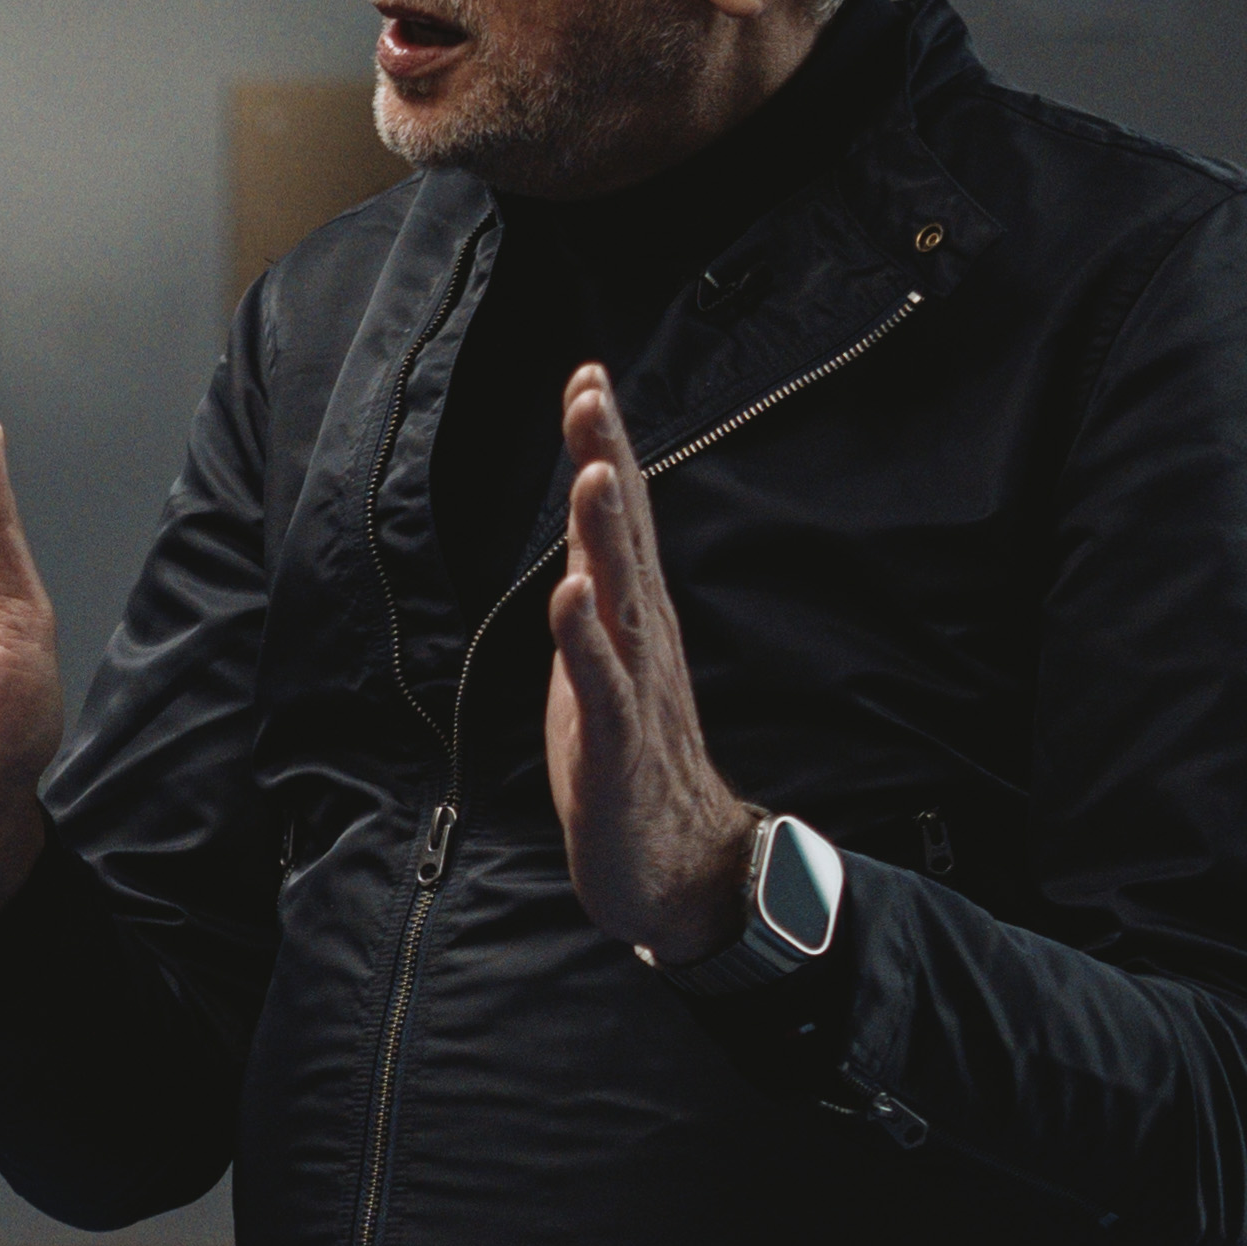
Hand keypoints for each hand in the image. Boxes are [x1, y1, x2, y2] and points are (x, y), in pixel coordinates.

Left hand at [544, 363, 761, 960]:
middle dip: (609, 460)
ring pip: (621, 600)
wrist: (675, 868)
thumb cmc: (630, 762)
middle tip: (592, 389)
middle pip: (627, 538)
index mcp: (635, 620)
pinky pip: (604, 687)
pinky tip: (571, 595)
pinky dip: (587, 641)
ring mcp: (635, 691)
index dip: (604, 447)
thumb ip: (596, 588)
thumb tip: (587, 518)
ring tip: (593, 470)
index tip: (588, 377)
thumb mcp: (601, 660)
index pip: (621, 520)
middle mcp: (644, 641)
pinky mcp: (618, 748)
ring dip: (606, 535)